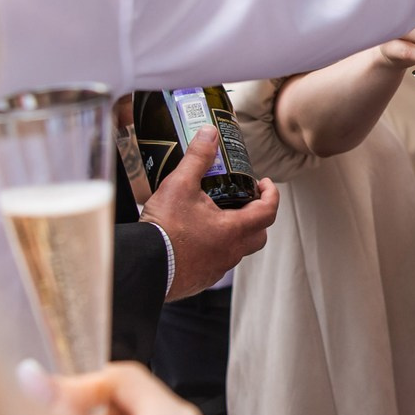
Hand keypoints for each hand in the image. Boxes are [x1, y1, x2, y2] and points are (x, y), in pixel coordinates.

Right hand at [141, 132, 280, 297]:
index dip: (271, 194)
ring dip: (234, 233)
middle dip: (257, 216)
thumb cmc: (164, 228)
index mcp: (233, 230)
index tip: (264, 184)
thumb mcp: (180, 185)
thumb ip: (197, 158)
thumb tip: (209, 134)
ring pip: (237, 250)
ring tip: (216, 216)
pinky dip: (214, 249)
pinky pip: (217, 263)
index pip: (268, 212)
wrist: (143, 265)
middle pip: (259, 235)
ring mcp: (216, 269)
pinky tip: (196, 237)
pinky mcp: (201, 279)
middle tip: (245, 200)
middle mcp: (230, 253)